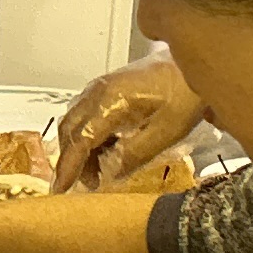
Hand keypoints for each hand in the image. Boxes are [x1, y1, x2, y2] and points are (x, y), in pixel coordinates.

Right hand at [54, 58, 201, 190]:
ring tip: (94, 172)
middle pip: (70, 130)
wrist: (191, 64)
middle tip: (81, 186)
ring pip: (74, 122)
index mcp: (110, 102)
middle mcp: (98, 92)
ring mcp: (100, 87)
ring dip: (78, 149)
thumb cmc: (185, 94)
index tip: (60, 189)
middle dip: (70, 161)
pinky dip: (86, 135)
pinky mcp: (107, 87)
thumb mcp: (166, 132)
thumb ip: (135, 155)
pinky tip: (103, 150)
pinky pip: (85, 114)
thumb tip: (110, 175)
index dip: (69, 167)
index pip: (80, 139)